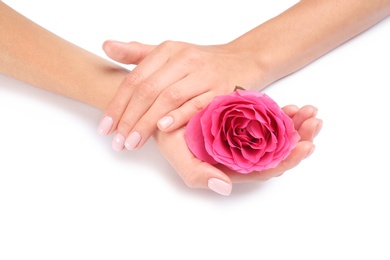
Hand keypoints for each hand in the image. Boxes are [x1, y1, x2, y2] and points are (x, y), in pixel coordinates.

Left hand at [98, 40, 263, 150]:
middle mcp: (184, 60)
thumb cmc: (202, 61)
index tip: (105, 128)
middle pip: (148, 90)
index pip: (135, 79)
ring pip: (168, 98)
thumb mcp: (169, 53)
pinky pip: (197, 104)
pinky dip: (179, 116)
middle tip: (117, 142)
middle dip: (128, 118)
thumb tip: (106, 47)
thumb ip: (138, 53)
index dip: (117, 105)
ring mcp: (203, 74)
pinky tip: (162, 128)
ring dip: (147, 122)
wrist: (243, 60)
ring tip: (132, 142)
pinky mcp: (221, 90)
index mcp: (167, 51)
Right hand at [153, 104, 321, 195]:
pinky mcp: (245, 122)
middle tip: (315, 123)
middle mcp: (241, 156)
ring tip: (310, 112)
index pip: (264, 170)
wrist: (166, 111)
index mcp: (230, 167)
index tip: (305, 147)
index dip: (286, 161)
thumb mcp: (177, 153)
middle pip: (278, 154)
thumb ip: (196, 174)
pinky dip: (283, 115)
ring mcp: (245, 138)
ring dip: (296, 126)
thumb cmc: (171, 134)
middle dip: (299, 139)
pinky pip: (270, 122)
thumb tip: (225, 187)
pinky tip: (293, 108)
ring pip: (278, 138)